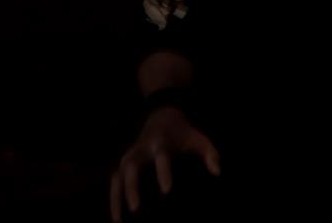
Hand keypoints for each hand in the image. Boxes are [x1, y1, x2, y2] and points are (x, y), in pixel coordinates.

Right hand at [110, 107, 220, 221]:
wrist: (162, 118)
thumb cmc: (184, 134)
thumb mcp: (199, 139)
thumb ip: (210, 153)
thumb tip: (217, 172)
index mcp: (161, 142)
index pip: (161, 157)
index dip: (163, 173)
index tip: (167, 192)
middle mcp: (141, 149)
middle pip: (132, 167)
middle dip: (133, 187)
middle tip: (136, 209)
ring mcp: (130, 156)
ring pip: (118, 176)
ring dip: (117, 197)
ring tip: (119, 221)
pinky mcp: (123, 164)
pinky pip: (114, 181)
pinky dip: (113, 199)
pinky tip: (116, 219)